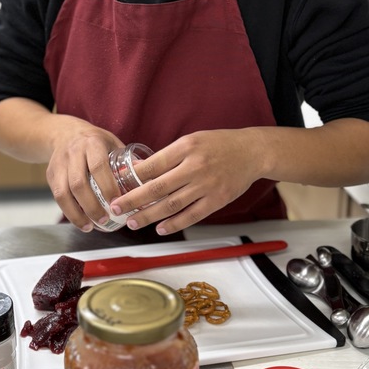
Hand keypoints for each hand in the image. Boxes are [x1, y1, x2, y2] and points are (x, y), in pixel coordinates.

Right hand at [45, 119, 125, 230]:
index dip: (107, 186)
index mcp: (93, 143)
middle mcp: (73, 152)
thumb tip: (149, 182)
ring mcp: (59, 164)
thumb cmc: (95, 141)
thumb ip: (128, 161)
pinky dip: (68, 212)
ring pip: (63, 193)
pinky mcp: (51, 174)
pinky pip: (57, 197)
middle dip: (92, 206)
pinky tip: (80, 221)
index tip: (117, 203)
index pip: (98, 166)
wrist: (64, 133)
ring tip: (90, 226)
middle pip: (78, 183)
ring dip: (77, 213)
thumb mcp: (112, 143)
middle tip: (105, 220)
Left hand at [111, 129, 262, 235]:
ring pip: (172, 204)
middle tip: (116, 208)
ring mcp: (207, 185)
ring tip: (133, 222)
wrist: (251, 152)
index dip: (132, 178)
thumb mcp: (191, 140)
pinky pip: (192, 215)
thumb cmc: (218, 144)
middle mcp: (195, 167)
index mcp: (186, 148)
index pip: (153, 165)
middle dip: (134, 200)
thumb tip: (141, 172)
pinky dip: (175, 224)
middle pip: (158, 187)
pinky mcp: (217, 200)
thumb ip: (169, 156)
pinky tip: (161, 228)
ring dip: (150, 215)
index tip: (117, 186)